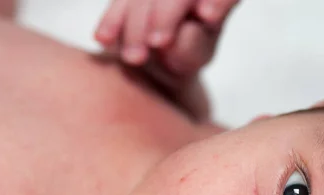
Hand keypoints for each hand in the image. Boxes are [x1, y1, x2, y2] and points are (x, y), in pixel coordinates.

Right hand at [95, 0, 238, 76]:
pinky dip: (111, 20)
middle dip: (165, 15)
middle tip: (157, 44)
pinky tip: (105, 40)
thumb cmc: (184, 54)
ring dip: (135, 25)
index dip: (218, 0)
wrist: (153, 58)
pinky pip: (118, 1)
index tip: (207, 17)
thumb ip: (192, 45)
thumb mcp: (194, 55)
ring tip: (134, 58)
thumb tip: (182, 32)